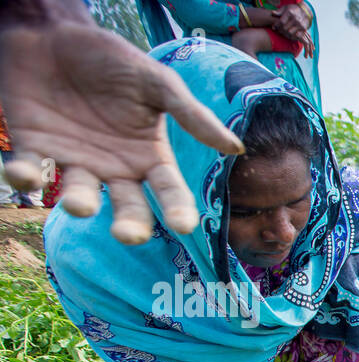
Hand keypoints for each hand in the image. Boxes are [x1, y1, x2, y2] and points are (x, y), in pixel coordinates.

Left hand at [0, 23, 243, 242]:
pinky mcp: (33, 147)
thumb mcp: (157, 82)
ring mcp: (74, 160)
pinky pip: (29, 170)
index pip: (169, 191)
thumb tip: (236, 148)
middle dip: (129, 224)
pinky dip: (24, 177)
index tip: (184, 225)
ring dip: (78, 202)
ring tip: (80, 204)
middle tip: (128, 234)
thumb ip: (192, 115)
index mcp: (148, 155)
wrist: (53, 32)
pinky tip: (24, 176)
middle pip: (127, 206)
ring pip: (79, 193)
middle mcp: (114, 167)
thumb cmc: (110, 58)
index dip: (177, 209)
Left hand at [272, 4, 313, 46]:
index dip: (277, 25)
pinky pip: (296, 36)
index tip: (274, 26)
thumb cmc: (293, 10)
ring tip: (283, 32)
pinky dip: (292, 36)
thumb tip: (273, 13)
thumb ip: (279, 11)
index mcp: (290, 12)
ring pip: (290, 33)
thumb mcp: (285, 8)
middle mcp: (296, 18)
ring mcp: (300, 24)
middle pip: (285, 28)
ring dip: (286, 34)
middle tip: (278, 30)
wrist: (305, 12)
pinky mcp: (304, 29)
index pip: (281, 22)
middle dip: (280, 30)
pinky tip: (290, 34)